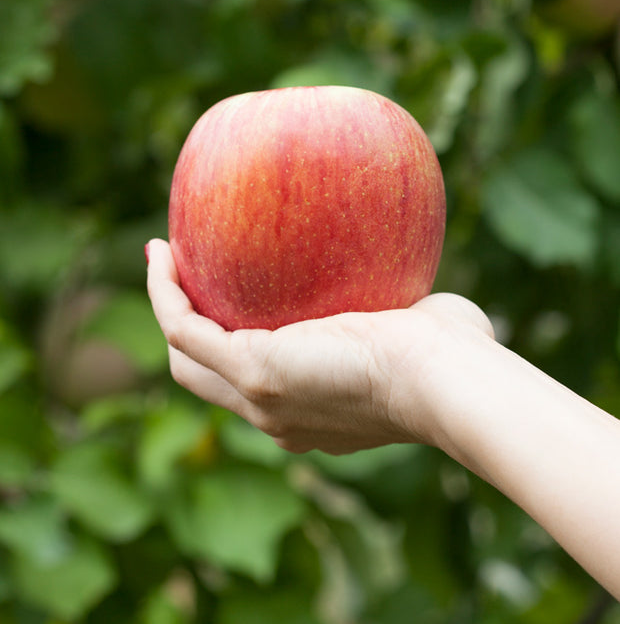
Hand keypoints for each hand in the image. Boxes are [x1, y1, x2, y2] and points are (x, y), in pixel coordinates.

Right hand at [146, 239, 493, 454]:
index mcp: (311, 411)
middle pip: (207, 379)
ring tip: (161, 257)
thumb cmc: (449, 356)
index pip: (255, 384)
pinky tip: (161, 252)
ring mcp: (259, 398)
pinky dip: (165, 291)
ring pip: (186, 358)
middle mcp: (277, 414)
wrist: (446, 380)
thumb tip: (408, 273)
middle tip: (180, 276)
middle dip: (188, 328)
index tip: (229, 297)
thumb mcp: (417, 333)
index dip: (233, 345)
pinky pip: (184, 327)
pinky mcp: (251, 369)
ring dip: (166, 305)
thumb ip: (403, 311)